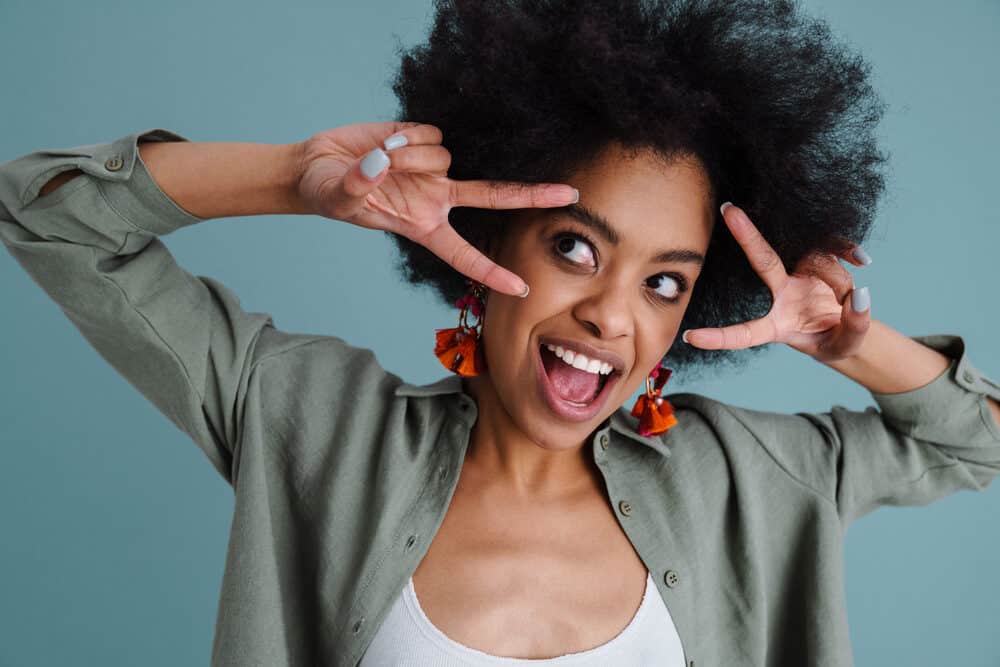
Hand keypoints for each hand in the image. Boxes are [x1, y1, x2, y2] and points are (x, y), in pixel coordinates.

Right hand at [296, 121, 576, 296]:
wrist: (318, 165)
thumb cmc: (330, 194)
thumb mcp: (340, 199)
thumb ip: (360, 186)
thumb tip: (380, 163)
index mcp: (424, 225)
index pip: (464, 254)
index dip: (491, 272)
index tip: (522, 288)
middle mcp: (437, 197)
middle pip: (493, 196)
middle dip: (532, 196)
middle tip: (571, 195)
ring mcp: (434, 166)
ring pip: (445, 156)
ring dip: (410, 157)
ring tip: (380, 162)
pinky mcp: (423, 137)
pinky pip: (431, 133)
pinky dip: (405, 137)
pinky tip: (385, 143)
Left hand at [682, 203, 871, 362]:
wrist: (848, 326)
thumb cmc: (835, 340)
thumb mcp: (846, 345)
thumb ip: (855, 325)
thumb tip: (861, 296)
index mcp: (777, 324)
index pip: (746, 333)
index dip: (720, 337)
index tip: (690, 337)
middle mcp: (780, 294)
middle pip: (763, 262)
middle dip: (747, 235)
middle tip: (728, 210)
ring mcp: (798, 274)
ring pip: (816, 260)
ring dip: (840, 280)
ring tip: (850, 301)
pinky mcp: (817, 259)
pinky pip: (833, 247)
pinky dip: (848, 251)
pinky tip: (862, 259)